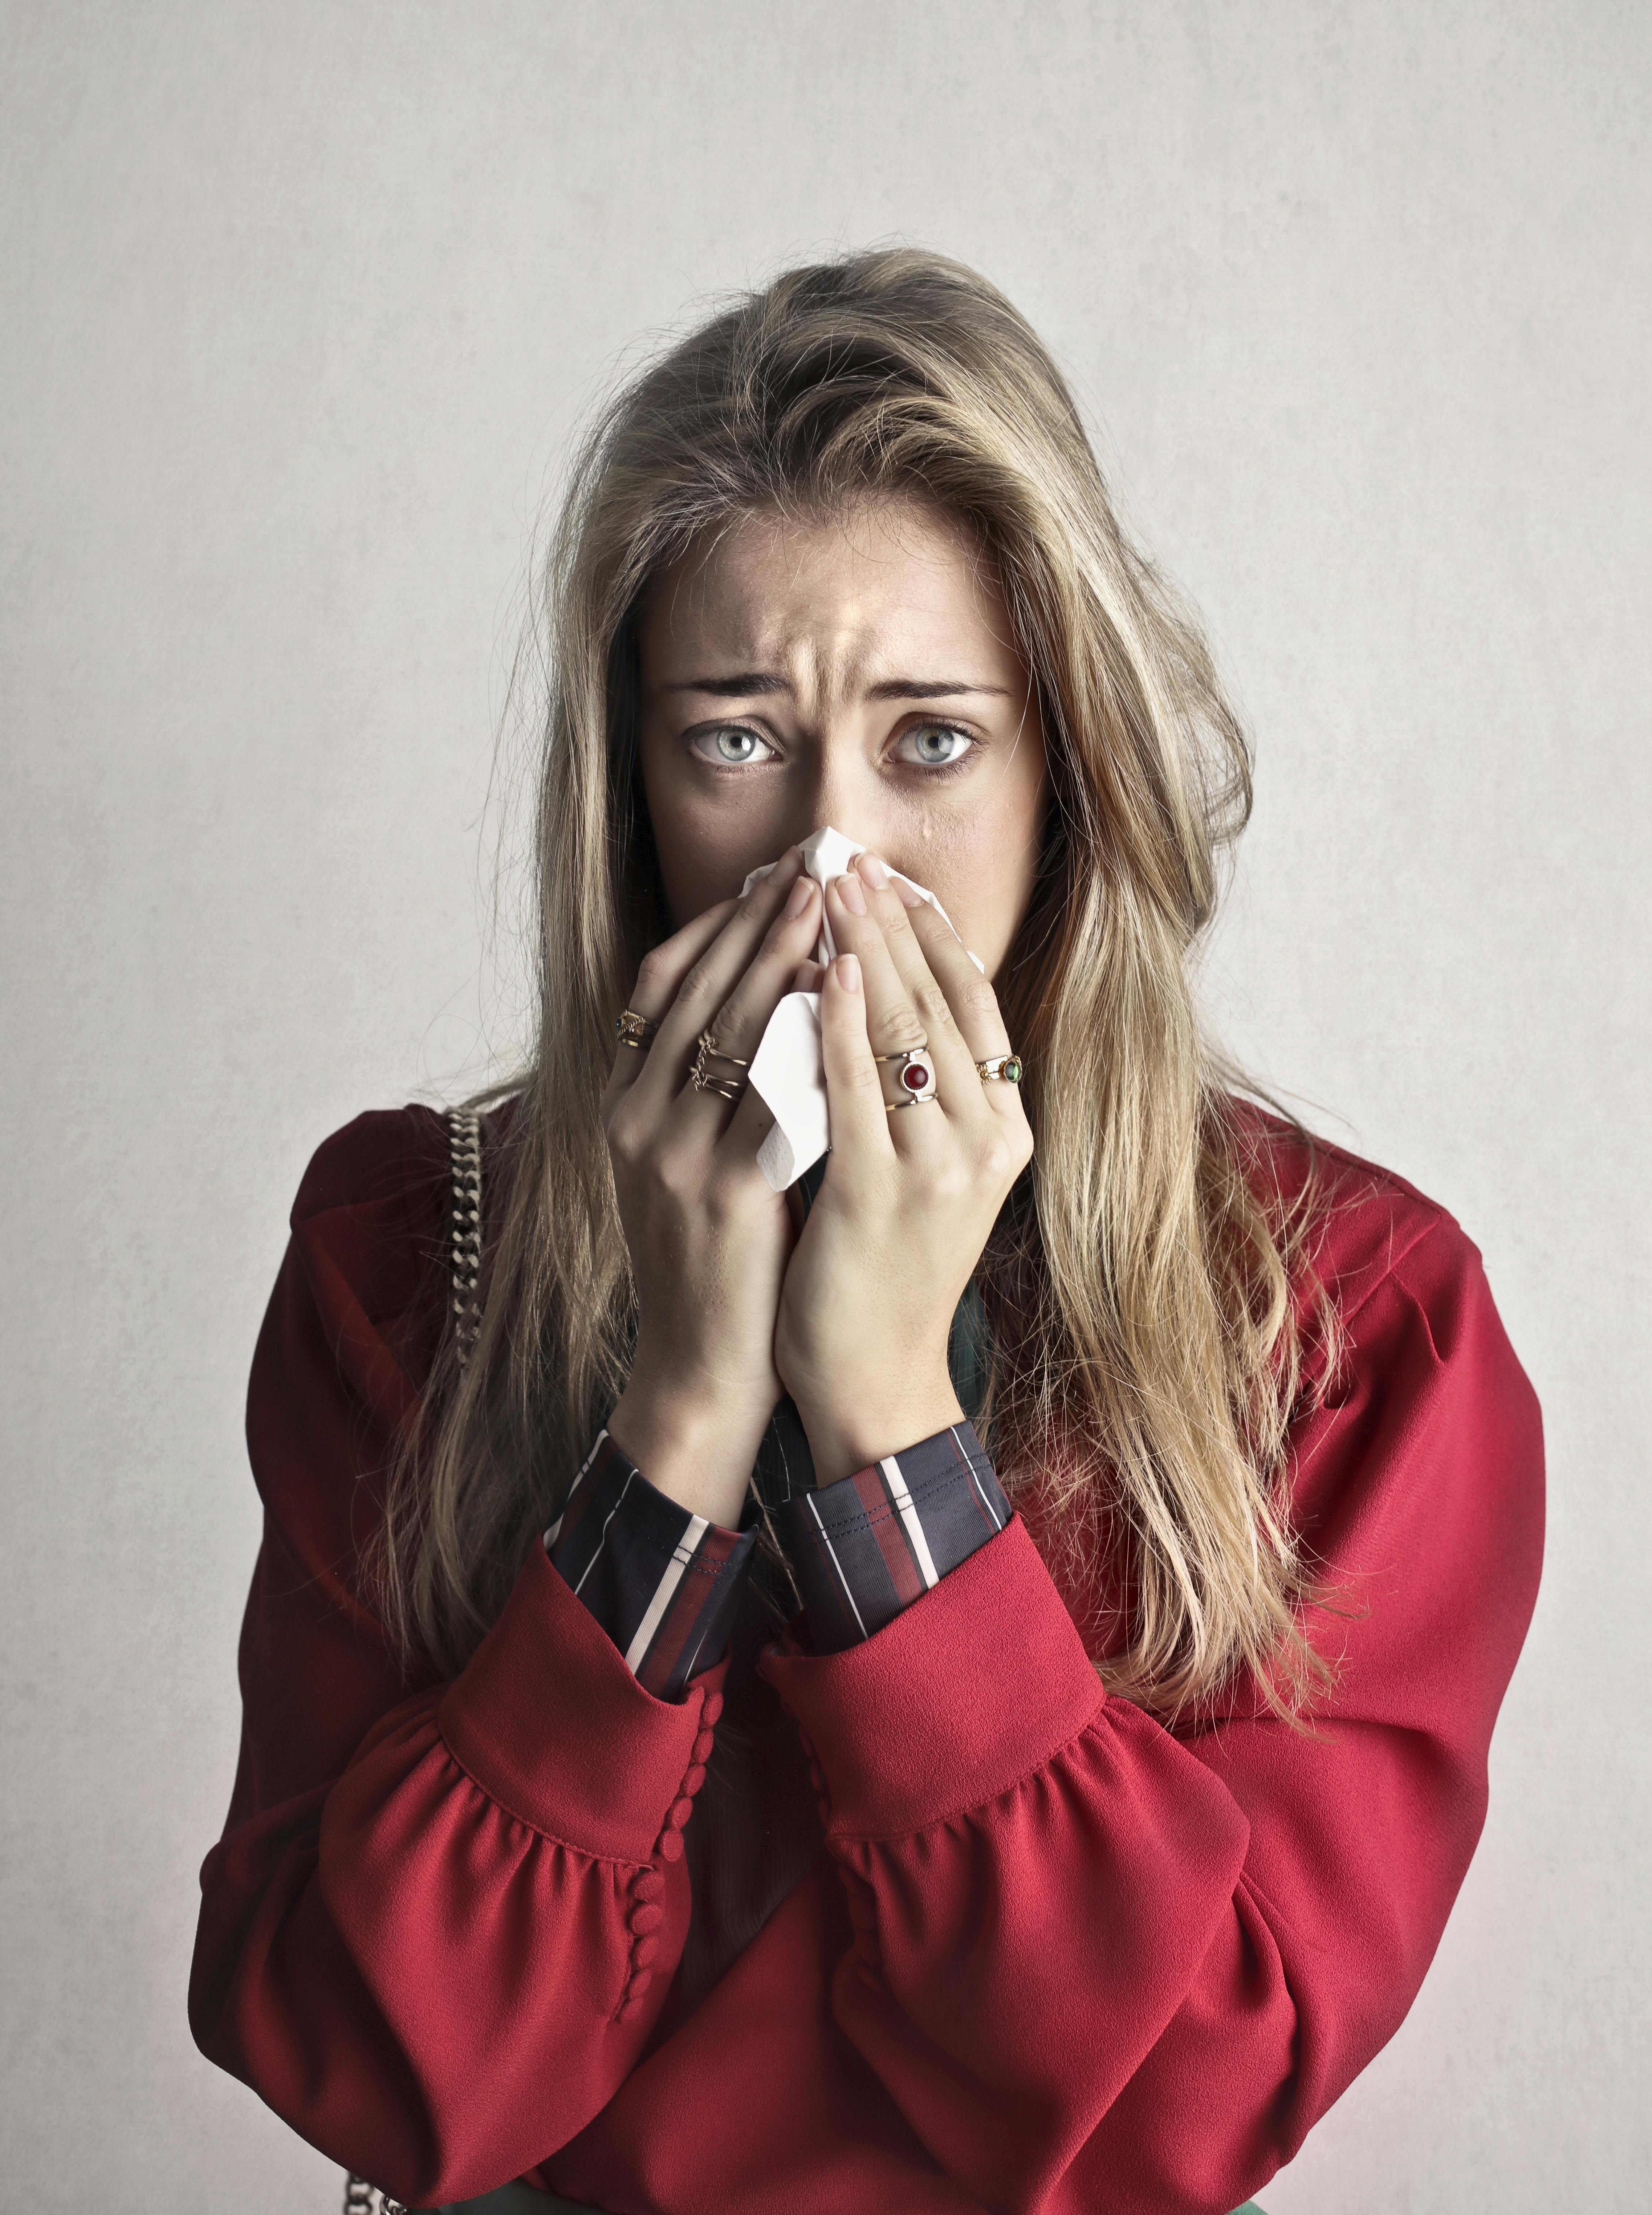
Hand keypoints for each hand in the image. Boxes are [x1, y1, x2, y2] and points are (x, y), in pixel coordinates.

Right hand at [602, 848, 823, 1527]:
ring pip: (726, 1031)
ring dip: (777, 958)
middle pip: (693, 993)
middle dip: (752, 923)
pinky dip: (802, 1040)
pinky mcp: (721, 1195)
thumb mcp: (692, 1163)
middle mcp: (634, 1123)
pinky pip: (766, 1096)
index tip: (763, 877)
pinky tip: (840, 998)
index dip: (710, 927)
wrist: (703, 1372)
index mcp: (624, 1110)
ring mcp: (670, 1158)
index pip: (659, 989)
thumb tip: (765, 1002)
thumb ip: (711, 1092)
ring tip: (826, 902)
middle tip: (807, 864)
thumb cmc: (716, 1264)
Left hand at [773, 852, 1033, 1484]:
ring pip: (905, 1033)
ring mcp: (940, 1169)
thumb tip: (879, 995)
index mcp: (1003, 1129)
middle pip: (941, 1002)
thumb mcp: (924, 1170)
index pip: (974, 1003)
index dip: (933, 932)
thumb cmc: (886, 1269)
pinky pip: (859, 1091)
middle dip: (891, 922)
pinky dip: (840, 1026)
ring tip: (828, 886)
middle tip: (848, 856)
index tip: (892, 875)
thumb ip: (915, 1093)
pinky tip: (818, 973)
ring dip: (864, 950)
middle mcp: (986, 1141)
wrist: (876, 1380)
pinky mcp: (883, 1197)